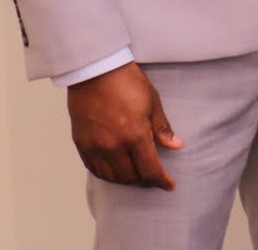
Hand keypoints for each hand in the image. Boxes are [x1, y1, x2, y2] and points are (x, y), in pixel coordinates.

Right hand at [66, 62, 181, 189]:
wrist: (96, 71)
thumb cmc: (126, 82)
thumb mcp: (153, 102)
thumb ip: (162, 128)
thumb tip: (176, 146)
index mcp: (135, 136)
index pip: (150, 170)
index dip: (161, 181)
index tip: (168, 185)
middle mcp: (113, 146)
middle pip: (131, 177)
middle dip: (145, 181)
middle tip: (154, 178)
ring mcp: (95, 146)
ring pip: (111, 177)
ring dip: (126, 180)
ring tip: (137, 175)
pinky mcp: (82, 143)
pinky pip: (94, 168)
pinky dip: (107, 174)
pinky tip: (115, 169)